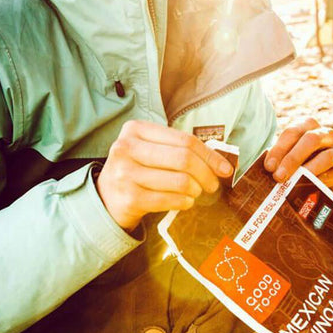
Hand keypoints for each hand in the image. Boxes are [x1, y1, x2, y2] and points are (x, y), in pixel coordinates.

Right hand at [96, 120, 234, 231]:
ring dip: (195, 190)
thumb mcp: (151, 150)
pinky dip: (184, 202)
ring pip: (179, 180)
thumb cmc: (138, 170)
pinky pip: (169, 199)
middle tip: (213, 185)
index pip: (184, 140)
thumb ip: (179, 150)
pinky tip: (185, 202)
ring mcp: (125, 173)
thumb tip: (220, 162)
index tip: (225, 169)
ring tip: (195, 192)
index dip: (210, 155)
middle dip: (206, 174)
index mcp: (136, 129)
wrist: (106, 197)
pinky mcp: (129, 197)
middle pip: (183, 158)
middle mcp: (127, 148)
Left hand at [264, 117, 332, 191]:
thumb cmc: (296, 161)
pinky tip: (305, 189)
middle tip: (278, 176)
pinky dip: (318, 183)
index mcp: (309, 125)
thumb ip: (278, 159)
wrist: (318, 175)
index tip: (269, 167)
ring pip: (326, 157)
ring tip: (292, 183)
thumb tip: (271, 170)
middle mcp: (326, 135)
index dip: (279, 149)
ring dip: (307, 171)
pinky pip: (332, 176)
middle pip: (311, 140)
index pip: (293, 132)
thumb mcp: (286, 155)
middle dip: (293, 158)